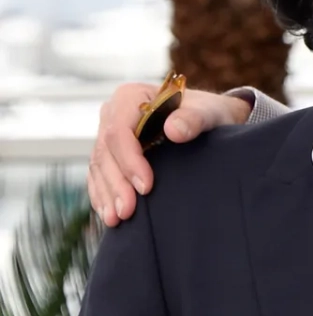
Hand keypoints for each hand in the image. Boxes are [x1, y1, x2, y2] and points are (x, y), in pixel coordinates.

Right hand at [88, 85, 250, 225]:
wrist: (209, 119)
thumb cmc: (209, 112)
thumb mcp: (210, 112)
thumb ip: (194, 119)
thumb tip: (174, 130)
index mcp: (130, 97)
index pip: (119, 131)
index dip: (129, 160)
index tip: (146, 186)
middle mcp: (113, 113)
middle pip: (105, 151)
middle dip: (116, 184)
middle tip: (128, 212)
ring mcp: (108, 133)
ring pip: (99, 166)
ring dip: (107, 194)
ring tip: (117, 218)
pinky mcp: (110, 152)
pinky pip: (98, 174)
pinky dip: (103, 195)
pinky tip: (109, 214)